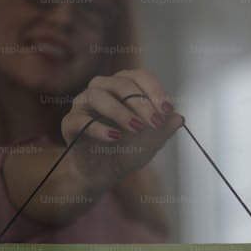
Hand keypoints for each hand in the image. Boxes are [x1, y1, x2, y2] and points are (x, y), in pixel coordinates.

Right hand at [62, 68, 183, 193]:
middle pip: (121, 83)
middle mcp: (101, 89)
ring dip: (120, 111)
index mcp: (122, 86)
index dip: (156, 91)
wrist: (105, 173)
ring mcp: (83, 104)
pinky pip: (80, 120)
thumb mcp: (152, 141)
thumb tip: (179, 118)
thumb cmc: (128, 150)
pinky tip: (114, 137)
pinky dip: (99, 128)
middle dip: (142, 103)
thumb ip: (165, 129)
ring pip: (98, 95)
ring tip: (137, 128)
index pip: (140, 76)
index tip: (168, 110)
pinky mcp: (70, 123)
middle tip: (156, 122)